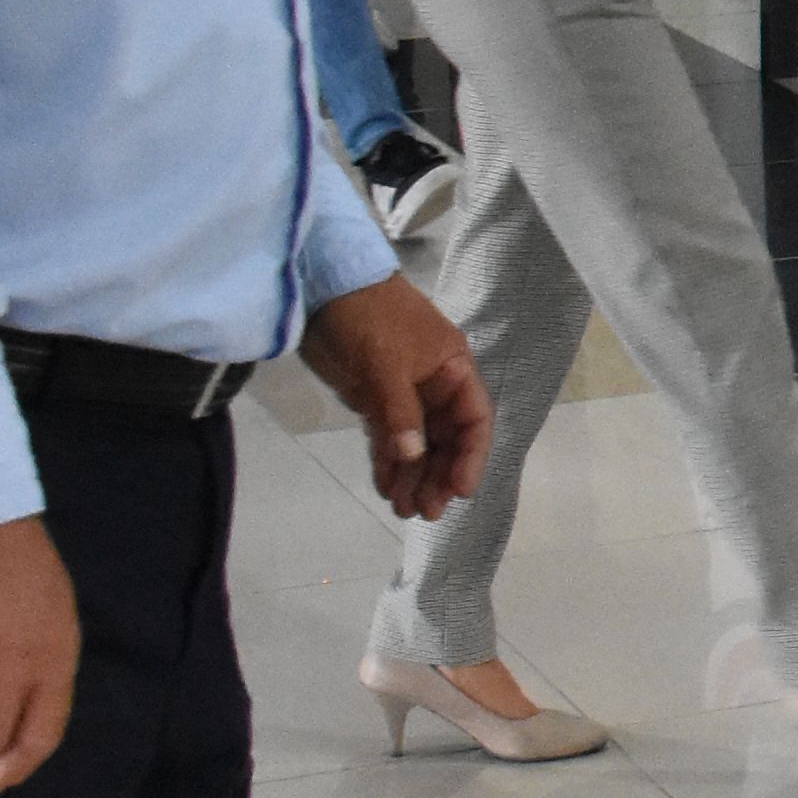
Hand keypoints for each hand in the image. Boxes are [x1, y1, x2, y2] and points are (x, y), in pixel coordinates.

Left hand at [300, 275, 490, 520]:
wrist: (323, 287)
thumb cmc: (368, 316)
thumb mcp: (386, 362)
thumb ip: (400, 410)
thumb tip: (413, 456)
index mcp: (452, 370)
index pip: (473, 420)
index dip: (471, 456)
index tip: (460, 489)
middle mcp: (434, 387)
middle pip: (446, 441)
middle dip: (438, 476)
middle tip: (424, 511)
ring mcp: (404, 395)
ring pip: (416, 445)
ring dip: (413, 476)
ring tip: (404, 509)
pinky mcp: (373, 401)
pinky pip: (388, 439)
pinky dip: (388, 463)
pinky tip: (386, 487)